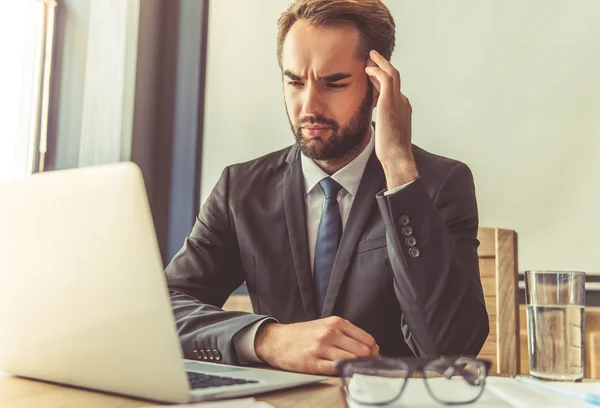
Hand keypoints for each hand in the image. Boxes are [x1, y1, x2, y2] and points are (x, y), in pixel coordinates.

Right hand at [254, 316, 378, 374]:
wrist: (277, 340)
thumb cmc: (303, 334)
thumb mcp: (325, 325)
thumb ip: (346, 334)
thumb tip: (370, 348)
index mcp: (335, 322)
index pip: (366, 338)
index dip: (373, 350)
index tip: (373, 356)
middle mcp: (329, 333)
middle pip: (361, 350)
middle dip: (367, 360)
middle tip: (366, 365)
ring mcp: (320, 348)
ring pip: (350, 360)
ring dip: (356, 367)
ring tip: (354, 369)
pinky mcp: (312, 363)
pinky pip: (335, 369)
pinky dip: (342, 372)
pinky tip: (343, 372)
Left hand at [365, 50, 418, 188]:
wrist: (397, 156)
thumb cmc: (390, 150)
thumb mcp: (386, 132)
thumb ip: (383, 122)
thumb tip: (376, 122)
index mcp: (403, 108)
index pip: (392, 88)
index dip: (382, 78)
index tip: (372, 73)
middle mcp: (403, 101)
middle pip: (395, 76)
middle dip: (383, 65)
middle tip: (372, 57)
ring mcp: (398, 100)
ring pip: (392, 73)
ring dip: (380, 63)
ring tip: (369, 57)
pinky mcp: (390, 102)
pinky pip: (385, 79)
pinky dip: (377, 71)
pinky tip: (367, 69)